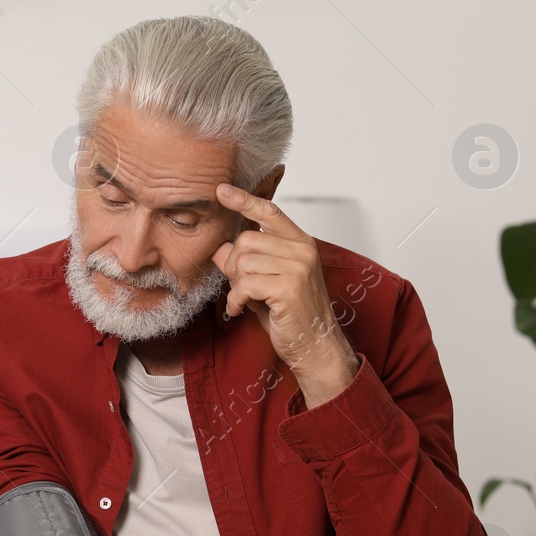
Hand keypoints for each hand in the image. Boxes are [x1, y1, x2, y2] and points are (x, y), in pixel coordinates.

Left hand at [211, 183, 359, 407]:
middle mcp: (302, 250)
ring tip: (245, 300)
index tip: (222, 191)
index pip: (270, 212)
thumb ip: (245, 263)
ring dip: (235, 286)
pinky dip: (235, 300)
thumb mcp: (264, 283)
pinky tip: (241, 310)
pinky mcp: (288, 287)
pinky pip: (244, 284)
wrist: (314, 345)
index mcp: (300, 243)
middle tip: (241, 287)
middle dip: (234, 266)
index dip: (245, 200)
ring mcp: (298, 268)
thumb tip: (221, 248)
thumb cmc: (291, 314)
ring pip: (243, 262)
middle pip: (246, 241)